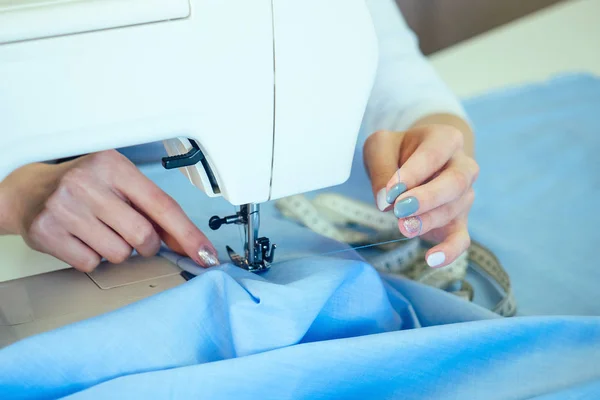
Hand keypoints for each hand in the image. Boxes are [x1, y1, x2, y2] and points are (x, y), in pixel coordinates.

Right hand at [0, 150, 218, 271]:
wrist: (29, 190)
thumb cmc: (84, 185)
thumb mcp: (120, 183)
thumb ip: (152, 208)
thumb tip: (187, 242)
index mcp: (113, 166)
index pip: (163, 205)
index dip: (188, 234)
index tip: (205, 253)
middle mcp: (88, 184)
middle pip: (143, 237)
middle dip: (145, 244)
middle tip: (130, 232)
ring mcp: (65, 208)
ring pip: (118, 255)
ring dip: (117, 250)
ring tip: (100, 230)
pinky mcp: (48, 232)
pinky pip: (91, 264)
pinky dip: (93, 258)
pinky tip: (81, 239)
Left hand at [363, 124, 478, 267]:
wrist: (409, 162)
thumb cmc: (395, 151)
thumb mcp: (380, 147)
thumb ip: (381, 168)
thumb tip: (385, 201)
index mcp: (446, 139)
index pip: (434, 154)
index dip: (413, 173)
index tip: (390, 190)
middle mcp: (463, 165)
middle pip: (456, 182)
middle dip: (427, 198)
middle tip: (400, 209)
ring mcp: (464, 195)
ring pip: (455, 209)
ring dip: (427, 221)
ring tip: (402, 227)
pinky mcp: (458, 221)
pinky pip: (461, 238)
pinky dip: (449, 251)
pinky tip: (431, 259)